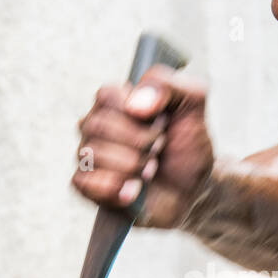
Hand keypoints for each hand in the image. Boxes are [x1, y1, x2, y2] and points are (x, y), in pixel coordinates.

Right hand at [72, 66, 214, 227]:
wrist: (192, 192)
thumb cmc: (186, 148)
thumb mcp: (191, 106)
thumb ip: (168, 86)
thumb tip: (135, 104)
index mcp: (115, 101)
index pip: (106, 94)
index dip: (138, 113)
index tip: (162, 123)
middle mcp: (95, 125)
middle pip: (98, 125)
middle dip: (140, 142)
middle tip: (159, 149)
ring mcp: (87, 156)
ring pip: (92, 154)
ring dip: (133, 166)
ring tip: (150, 171)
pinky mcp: (86, 186)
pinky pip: (85, 183)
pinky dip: (117, 188)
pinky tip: (133, 191)